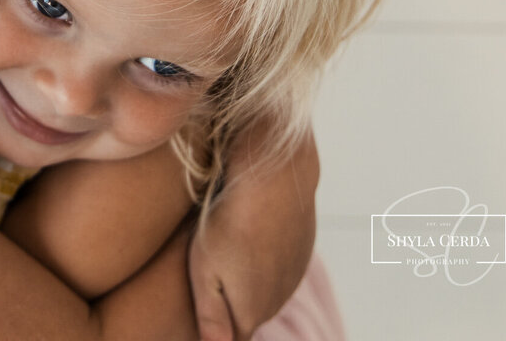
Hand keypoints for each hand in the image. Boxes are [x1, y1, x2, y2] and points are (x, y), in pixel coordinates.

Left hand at [188, 130, 318, 340]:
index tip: (209, 320)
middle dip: (229, 310)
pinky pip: (276, 267)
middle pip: (246, 317)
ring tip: (227, 254)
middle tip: (208, 280)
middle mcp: (277, 301)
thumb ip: (210, 316)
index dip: (217, 334)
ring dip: (246, 282)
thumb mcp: (204, 270)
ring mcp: (293, 276)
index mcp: (250, 312)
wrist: (274, 180)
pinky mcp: (301, 252)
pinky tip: (247, 237)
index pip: (233, 340)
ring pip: (263, 291)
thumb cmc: (229, 224)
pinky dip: (262, 260)